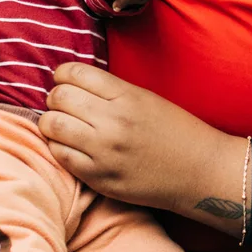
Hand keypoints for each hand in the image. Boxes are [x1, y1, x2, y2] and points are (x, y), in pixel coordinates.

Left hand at [39, 63, 247, 232]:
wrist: (199, 172)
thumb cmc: (175, 131)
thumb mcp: (146, 98)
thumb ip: (109, 90)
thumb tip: (69, 83)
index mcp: (126, 96)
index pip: (74, 73)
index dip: (63, 75)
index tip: (65, 81)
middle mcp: (113, 122)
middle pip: (59, 97)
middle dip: (55, 98)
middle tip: (63, 104)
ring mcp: (105, 152)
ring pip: (53, 126)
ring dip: (52, 122)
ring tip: (62, 124)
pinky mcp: (100, 178)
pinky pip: (60, 156)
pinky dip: (58, 147)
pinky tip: (70, 146)